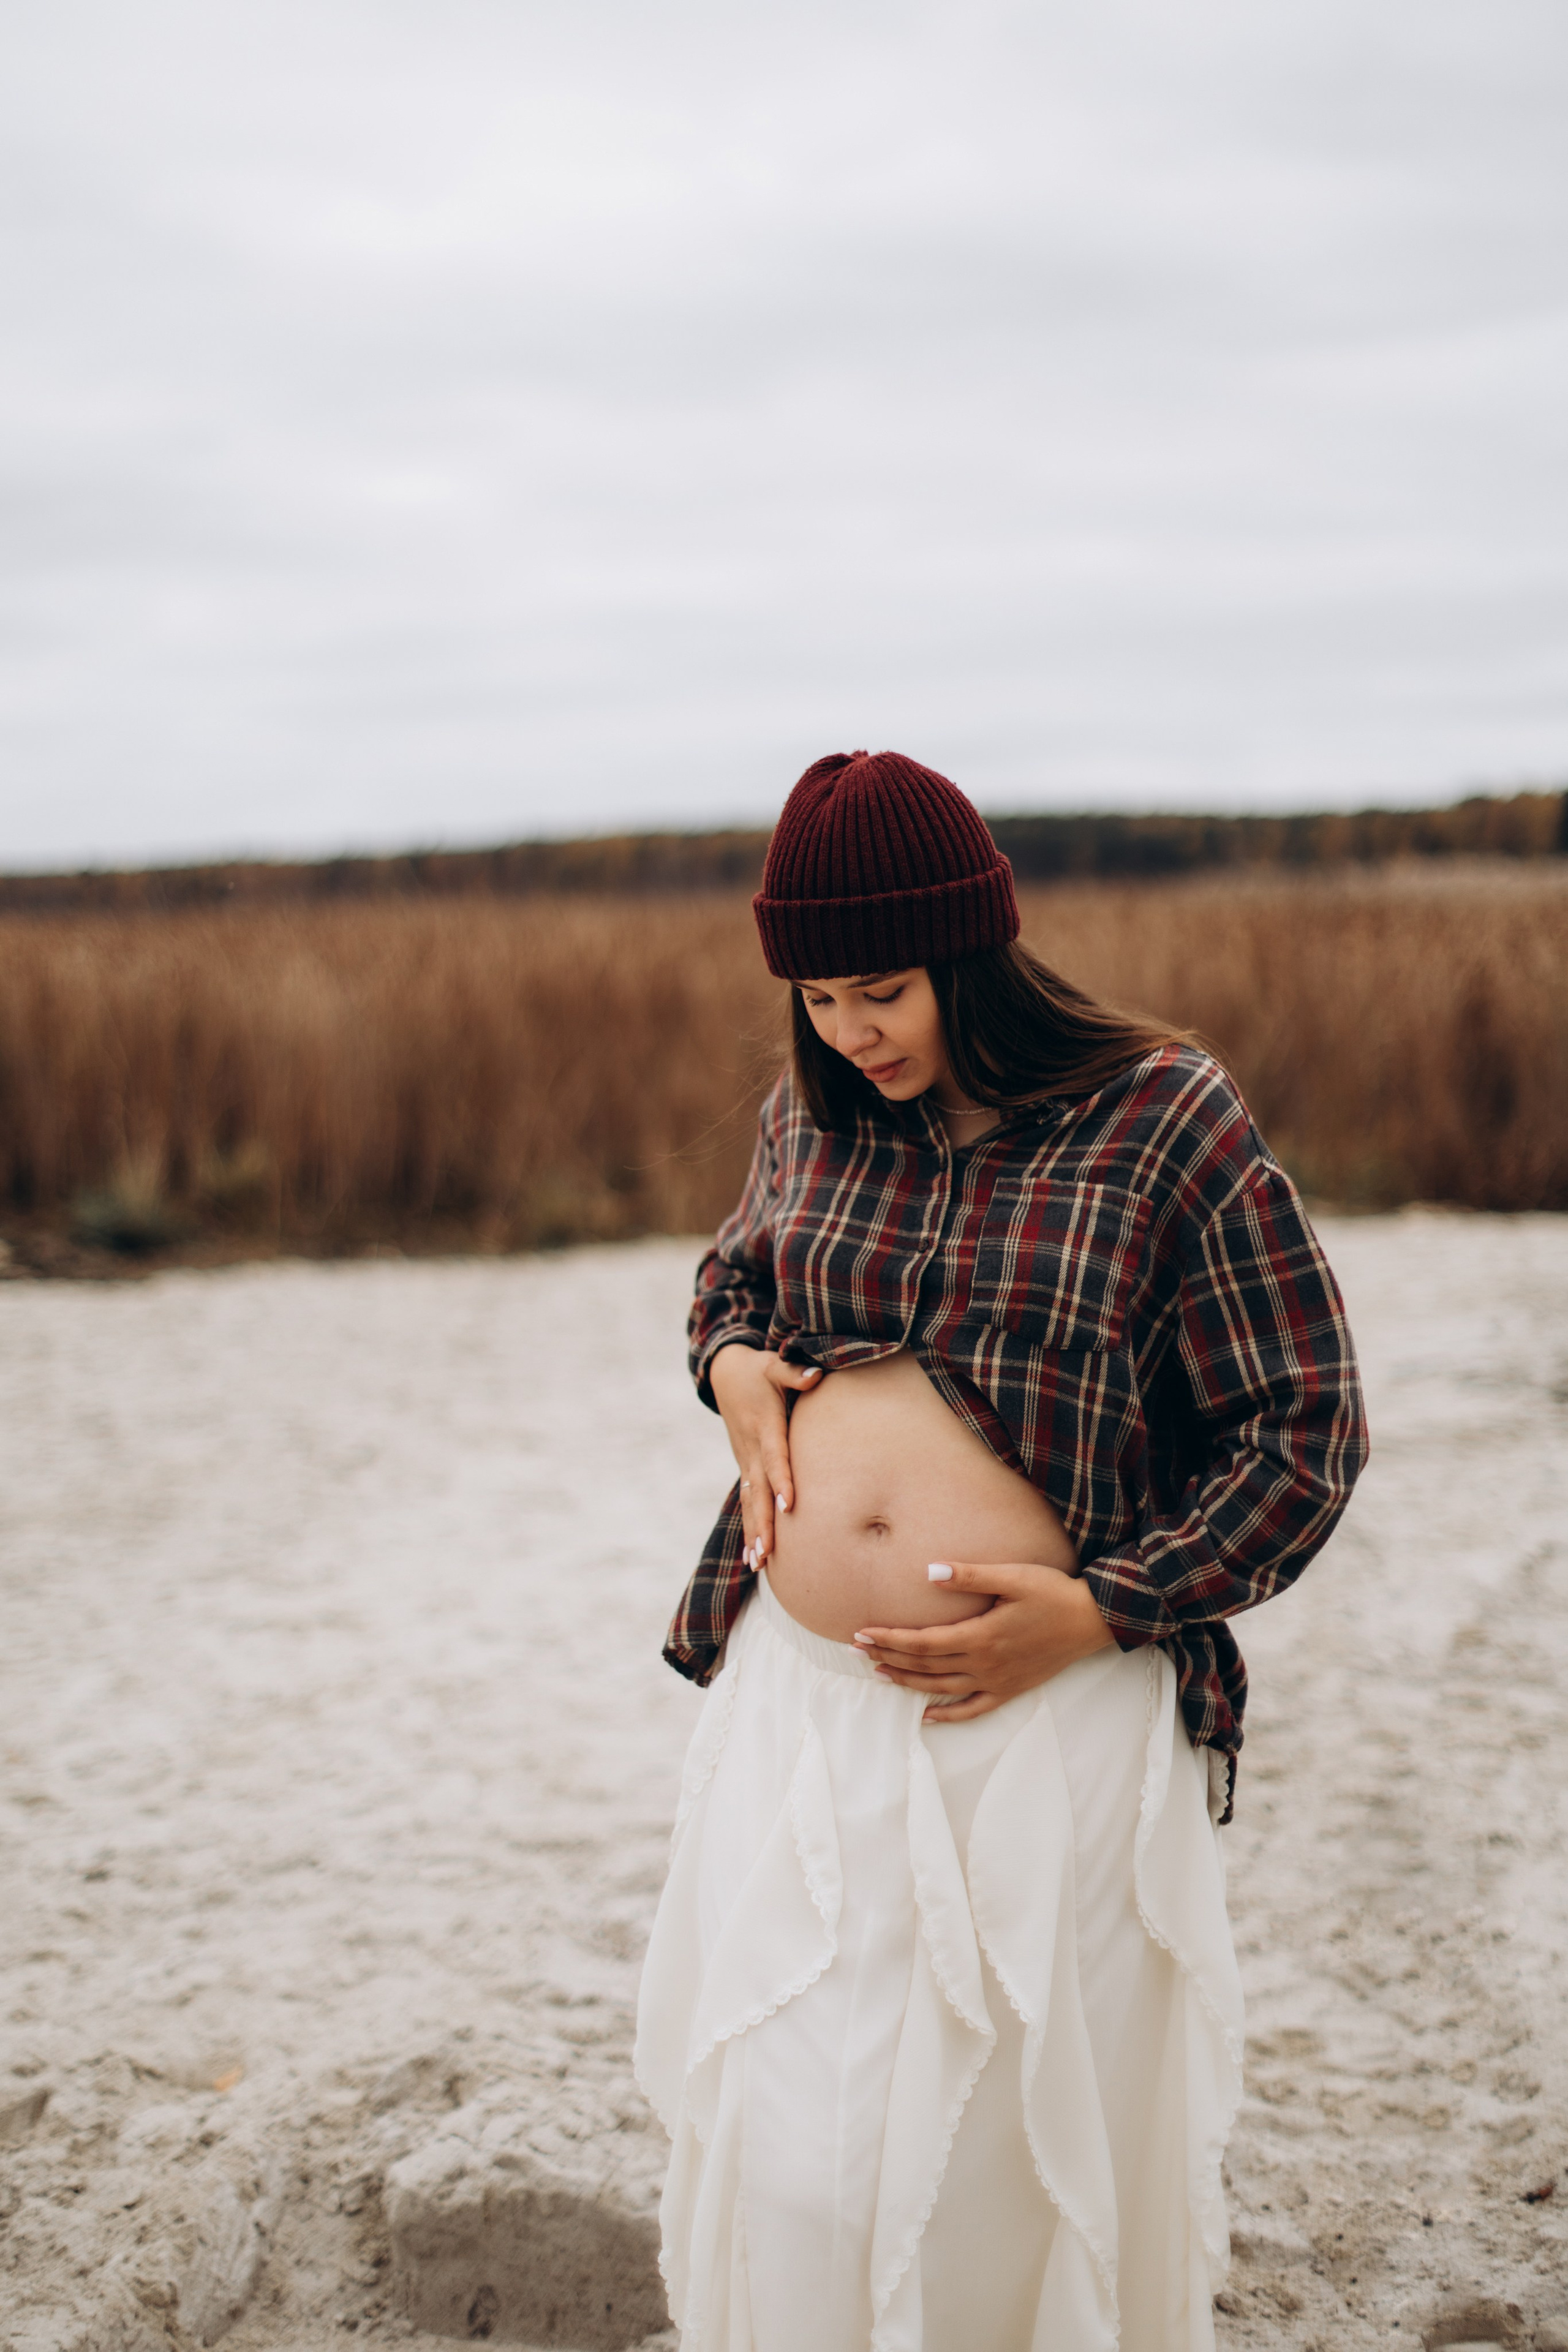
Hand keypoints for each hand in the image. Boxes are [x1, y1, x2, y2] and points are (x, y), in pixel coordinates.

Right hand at [708, 1343, 823, 1570]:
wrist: (724, 1374)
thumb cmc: (757, 1370)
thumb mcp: (774, 1365)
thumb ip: (794, 1372)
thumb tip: (817, 1375)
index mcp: (764, 1425)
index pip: (774, 1457)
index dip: (781, 1480)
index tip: (789, 1506)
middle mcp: (752, 1448)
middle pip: (759, 1491)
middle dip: (763, 1523)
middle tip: (767, 1553)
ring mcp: (745, 1460)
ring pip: (750, 1502)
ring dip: (753, 1532)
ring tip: (757, 1563)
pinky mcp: (745, 1467)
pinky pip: (748, 1501)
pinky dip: (749, 1527)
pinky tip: (752, 1555)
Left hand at [854, 1559, 1114, 1721]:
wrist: (1093, 1620)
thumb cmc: (1052, 1593)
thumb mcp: (1011, 1577)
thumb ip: (968, 1576)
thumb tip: (928, 1571)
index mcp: (980, 1636)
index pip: (922, 1642)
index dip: (889, 1639)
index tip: (862, 1632)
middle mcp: (984, 1664)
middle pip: (924, 1665)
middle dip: (887, 1657)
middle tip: (856, 1649)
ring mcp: (997, 1681)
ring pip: (941, 1687)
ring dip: (907, 1682)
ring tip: (878, 1673)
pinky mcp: (1011, 1690)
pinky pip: (973, 1710)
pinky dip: (947, 1715)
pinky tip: (927, 1716)